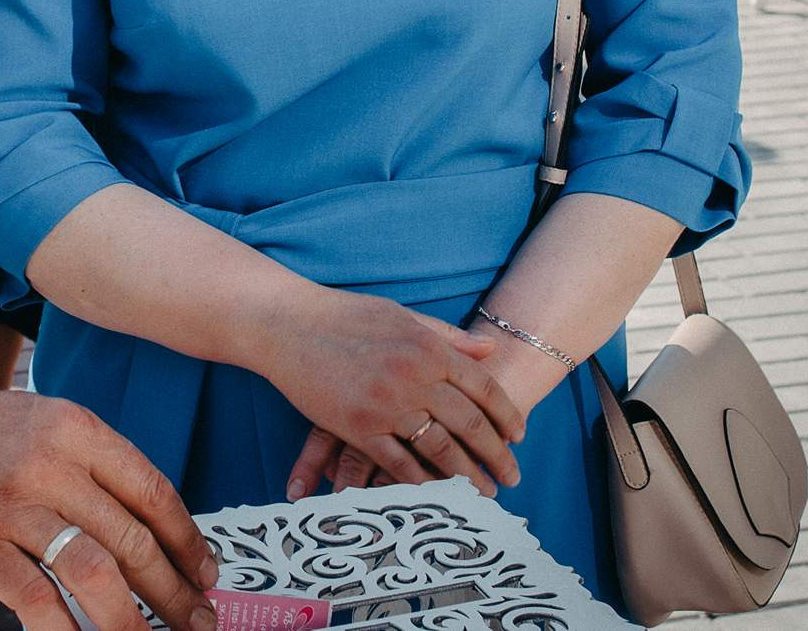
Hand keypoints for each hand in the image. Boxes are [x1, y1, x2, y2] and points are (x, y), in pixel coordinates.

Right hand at [0, 375, 218, 630]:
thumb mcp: (45, 423)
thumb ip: (92, 467)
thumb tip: (149, 530)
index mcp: (77, 430)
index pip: (153, 491)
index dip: (188, 541)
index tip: (206, 574)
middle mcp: (50, 464)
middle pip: (132, 540)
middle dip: (173, 593)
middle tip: (197, 621)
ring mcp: (11, 505)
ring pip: (93, 573)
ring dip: (131, 620)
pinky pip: (36, 600)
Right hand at [255, 287, 523, 499]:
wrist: (288, 324)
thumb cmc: (344, 315)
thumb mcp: (402, 316)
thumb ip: (447, 337)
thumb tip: (490, 350)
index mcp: (429, 348)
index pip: (483, 387)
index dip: (506, 415)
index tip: (519, 437)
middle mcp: (415, 376)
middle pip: (470, 423)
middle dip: (496, 454)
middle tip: (513, 476)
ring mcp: (387, 404)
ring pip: (440, 449)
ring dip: (467, 476)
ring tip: (483, 493)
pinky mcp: (358, 427)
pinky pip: (398, 462)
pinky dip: (421, 481)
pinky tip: (437, 493)